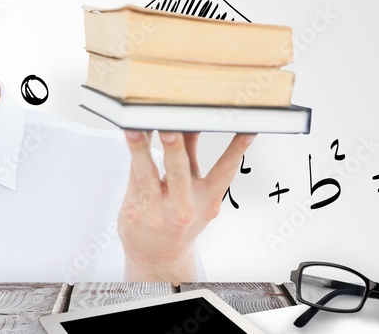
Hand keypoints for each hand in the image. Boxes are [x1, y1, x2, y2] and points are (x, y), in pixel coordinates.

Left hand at [118, 130, 254, 283]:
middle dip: (175, 148)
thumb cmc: (180, 217)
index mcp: (206, 202)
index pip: (225, 172)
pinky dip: (133, 153)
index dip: (237, 151)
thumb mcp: (196, 191)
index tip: (246, 130)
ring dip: (140, 147)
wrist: (158, 256)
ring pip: (146, 172)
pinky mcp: (133, 209)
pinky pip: (132, 174)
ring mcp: (156, 210)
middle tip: (170, 126)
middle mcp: (182, 207)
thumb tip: (192, 122)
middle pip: (178, 172)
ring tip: (134, 127)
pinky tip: (132, 134)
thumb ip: (192, 156)